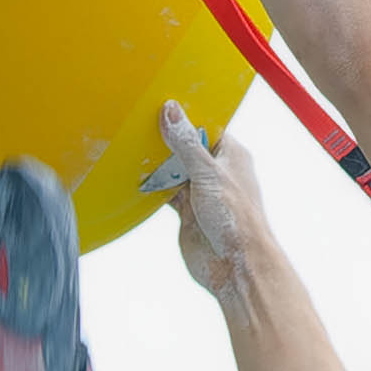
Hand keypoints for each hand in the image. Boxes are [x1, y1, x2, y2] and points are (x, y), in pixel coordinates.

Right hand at [137, 100, 267, 302]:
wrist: (235, 266)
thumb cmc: (237, 219)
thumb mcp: (208, 173)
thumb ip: (187, 143)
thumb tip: (171, 111)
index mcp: (230, 155)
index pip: (205, 126)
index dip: (184, 116)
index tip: (160, 104)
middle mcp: (216, 171)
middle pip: (186, 147)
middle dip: (166, 139)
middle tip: (139, 123)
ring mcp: (200, 191)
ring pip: (173, 169)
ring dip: (157, 164)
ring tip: (133, 146)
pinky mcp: (187, 211)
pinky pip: (166, 192)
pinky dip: (153, 187)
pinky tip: (138, 177)